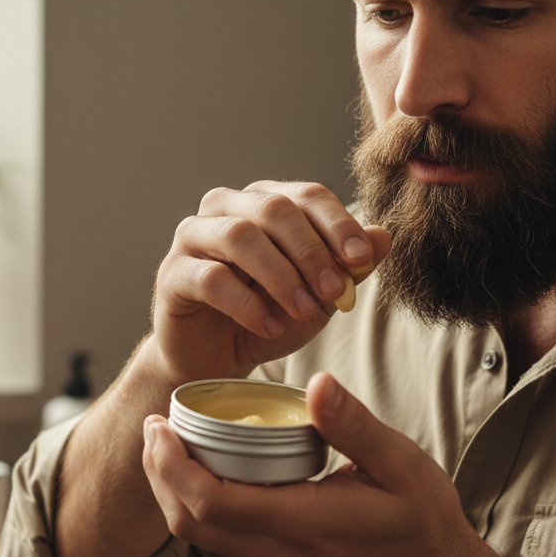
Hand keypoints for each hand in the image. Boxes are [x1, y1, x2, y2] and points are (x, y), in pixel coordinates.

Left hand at [141, 370, 481, 556]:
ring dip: (175, 490)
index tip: (159, 426)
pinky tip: (215, 470)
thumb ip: (353, 425)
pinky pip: (225, 539)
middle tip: (154, 427)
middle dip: (159, 474)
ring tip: (174, 443)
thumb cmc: (425, 524)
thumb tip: (318, 381)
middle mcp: (278, 553)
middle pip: (190, 522)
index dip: (171, 465)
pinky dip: (203, 503)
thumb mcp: (400, 465)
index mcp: (301, 525)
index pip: (209, 504)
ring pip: (202, 535)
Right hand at [151, 181, 390, 385]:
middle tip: (334, 290)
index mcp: (264, 202)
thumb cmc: (267, 318)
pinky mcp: (172, 274)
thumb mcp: (319, 295)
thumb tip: (383, 236)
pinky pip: (212, 279)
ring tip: (305, 311)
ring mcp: (193, 237)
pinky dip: (248, 304)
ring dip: (281, 275)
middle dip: (310, 250)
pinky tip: (271, 327)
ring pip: (240, 236)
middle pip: (273, 208)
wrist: (216, 361)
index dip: (336, 223)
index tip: (361, 257)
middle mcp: (225, 208)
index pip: (305, 195)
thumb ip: (348, 266)